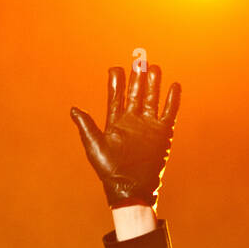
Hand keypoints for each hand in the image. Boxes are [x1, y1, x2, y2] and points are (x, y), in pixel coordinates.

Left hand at [70, 58, 180, 209]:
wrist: (131, 188)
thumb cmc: (110, 170)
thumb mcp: (95, 146)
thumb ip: (86, 126)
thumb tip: (73, 109)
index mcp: (116, 121)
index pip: (116, 96)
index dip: (116, 82)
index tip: (116, 68)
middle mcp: (133, 120)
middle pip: (135, 92)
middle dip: (137, 76)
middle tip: (138, 59)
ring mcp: (148, 125)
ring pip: (152, 98)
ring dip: (153, 83)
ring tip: (153, 67)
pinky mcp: (163, 133)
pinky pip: (170, 112)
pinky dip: (173, 99)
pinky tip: (174, 85)